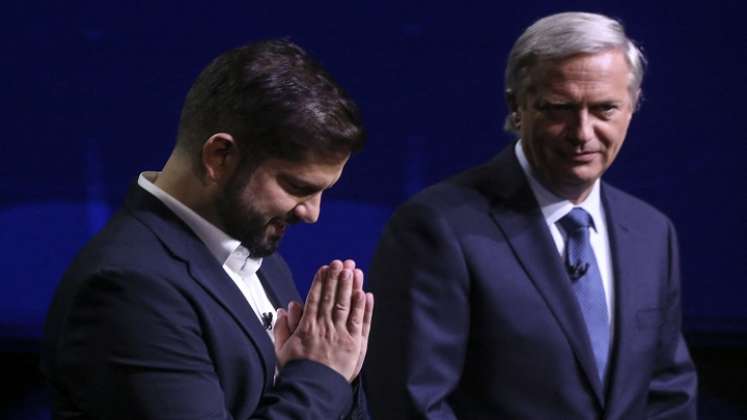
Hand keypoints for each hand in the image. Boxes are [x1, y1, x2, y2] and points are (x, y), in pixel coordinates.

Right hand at [274, 260, 373, 381]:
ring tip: (353, 270)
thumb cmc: (298, 372)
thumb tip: (284, 309)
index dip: (321, 281)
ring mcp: (340, 334)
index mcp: (307, 326)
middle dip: (337, 277)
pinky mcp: (354, 344)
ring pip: (346, 304)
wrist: (312, 389)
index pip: (315, 297)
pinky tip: (365, 294)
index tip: (325, 267)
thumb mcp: (282, 349)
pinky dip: (362, 307)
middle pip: (332, 296)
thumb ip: (282, 328)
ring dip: (350, 286)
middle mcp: (324, 326)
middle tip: (342, 262)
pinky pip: (359, 321)